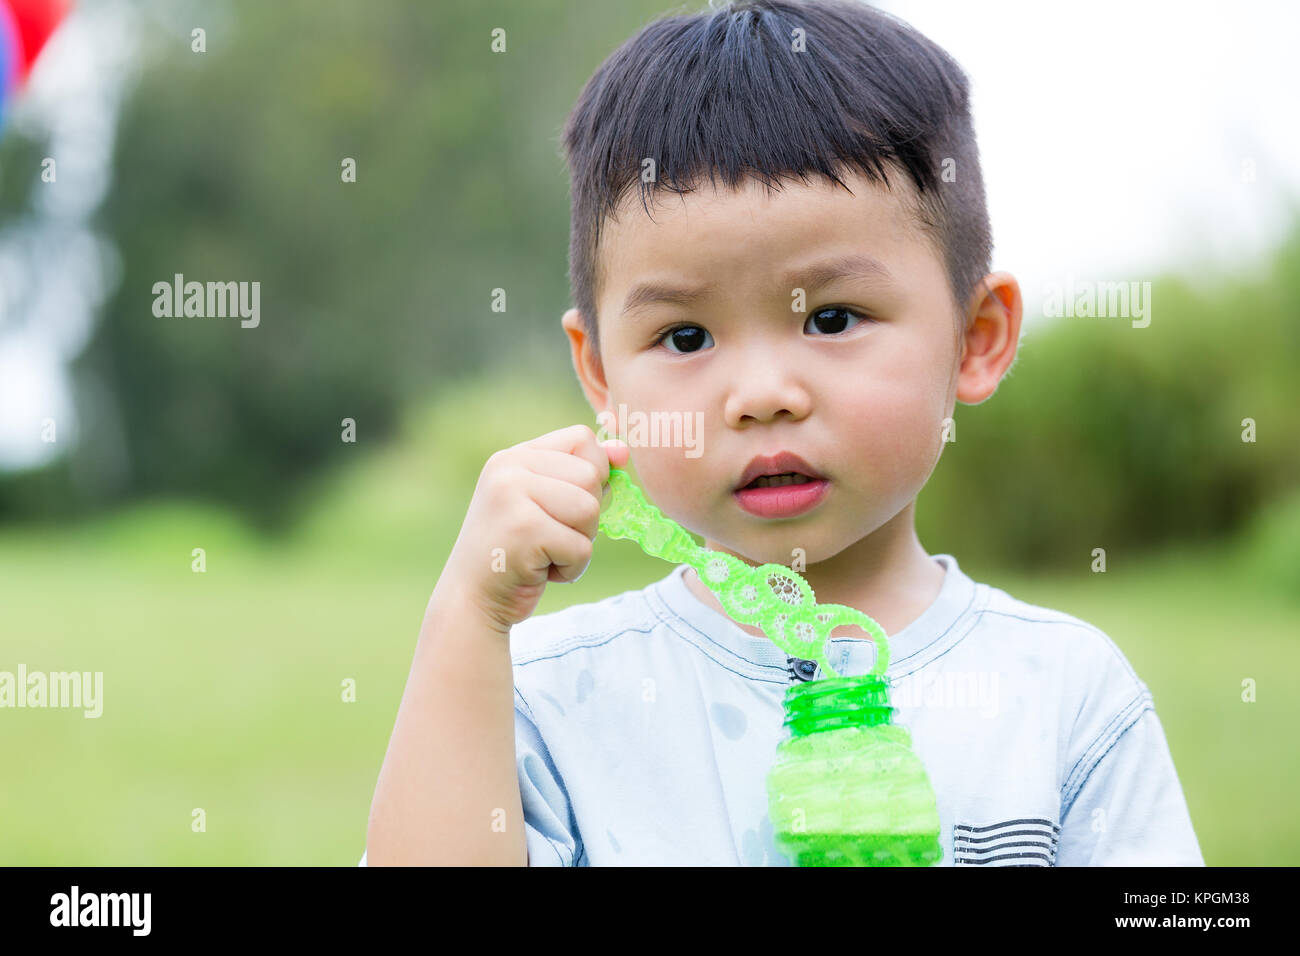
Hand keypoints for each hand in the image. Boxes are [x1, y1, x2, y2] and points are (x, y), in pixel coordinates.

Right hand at [438, 424, 629, 634]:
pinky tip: (539, 572)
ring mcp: (512, 497)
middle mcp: (509, 468)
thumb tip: (623, 450)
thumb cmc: (515, 552)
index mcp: (513, 457)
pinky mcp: (523, 531)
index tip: (569, 504)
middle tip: (550, 536)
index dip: (594, 473)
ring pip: (590, 510)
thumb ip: (581, 474)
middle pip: (591, 476)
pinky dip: (571, 569)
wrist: (471, 600)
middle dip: (586, 517)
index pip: (582, 439)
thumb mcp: (545, 503)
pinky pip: (581, 548)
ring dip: (580, 543)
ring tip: (546, 553)